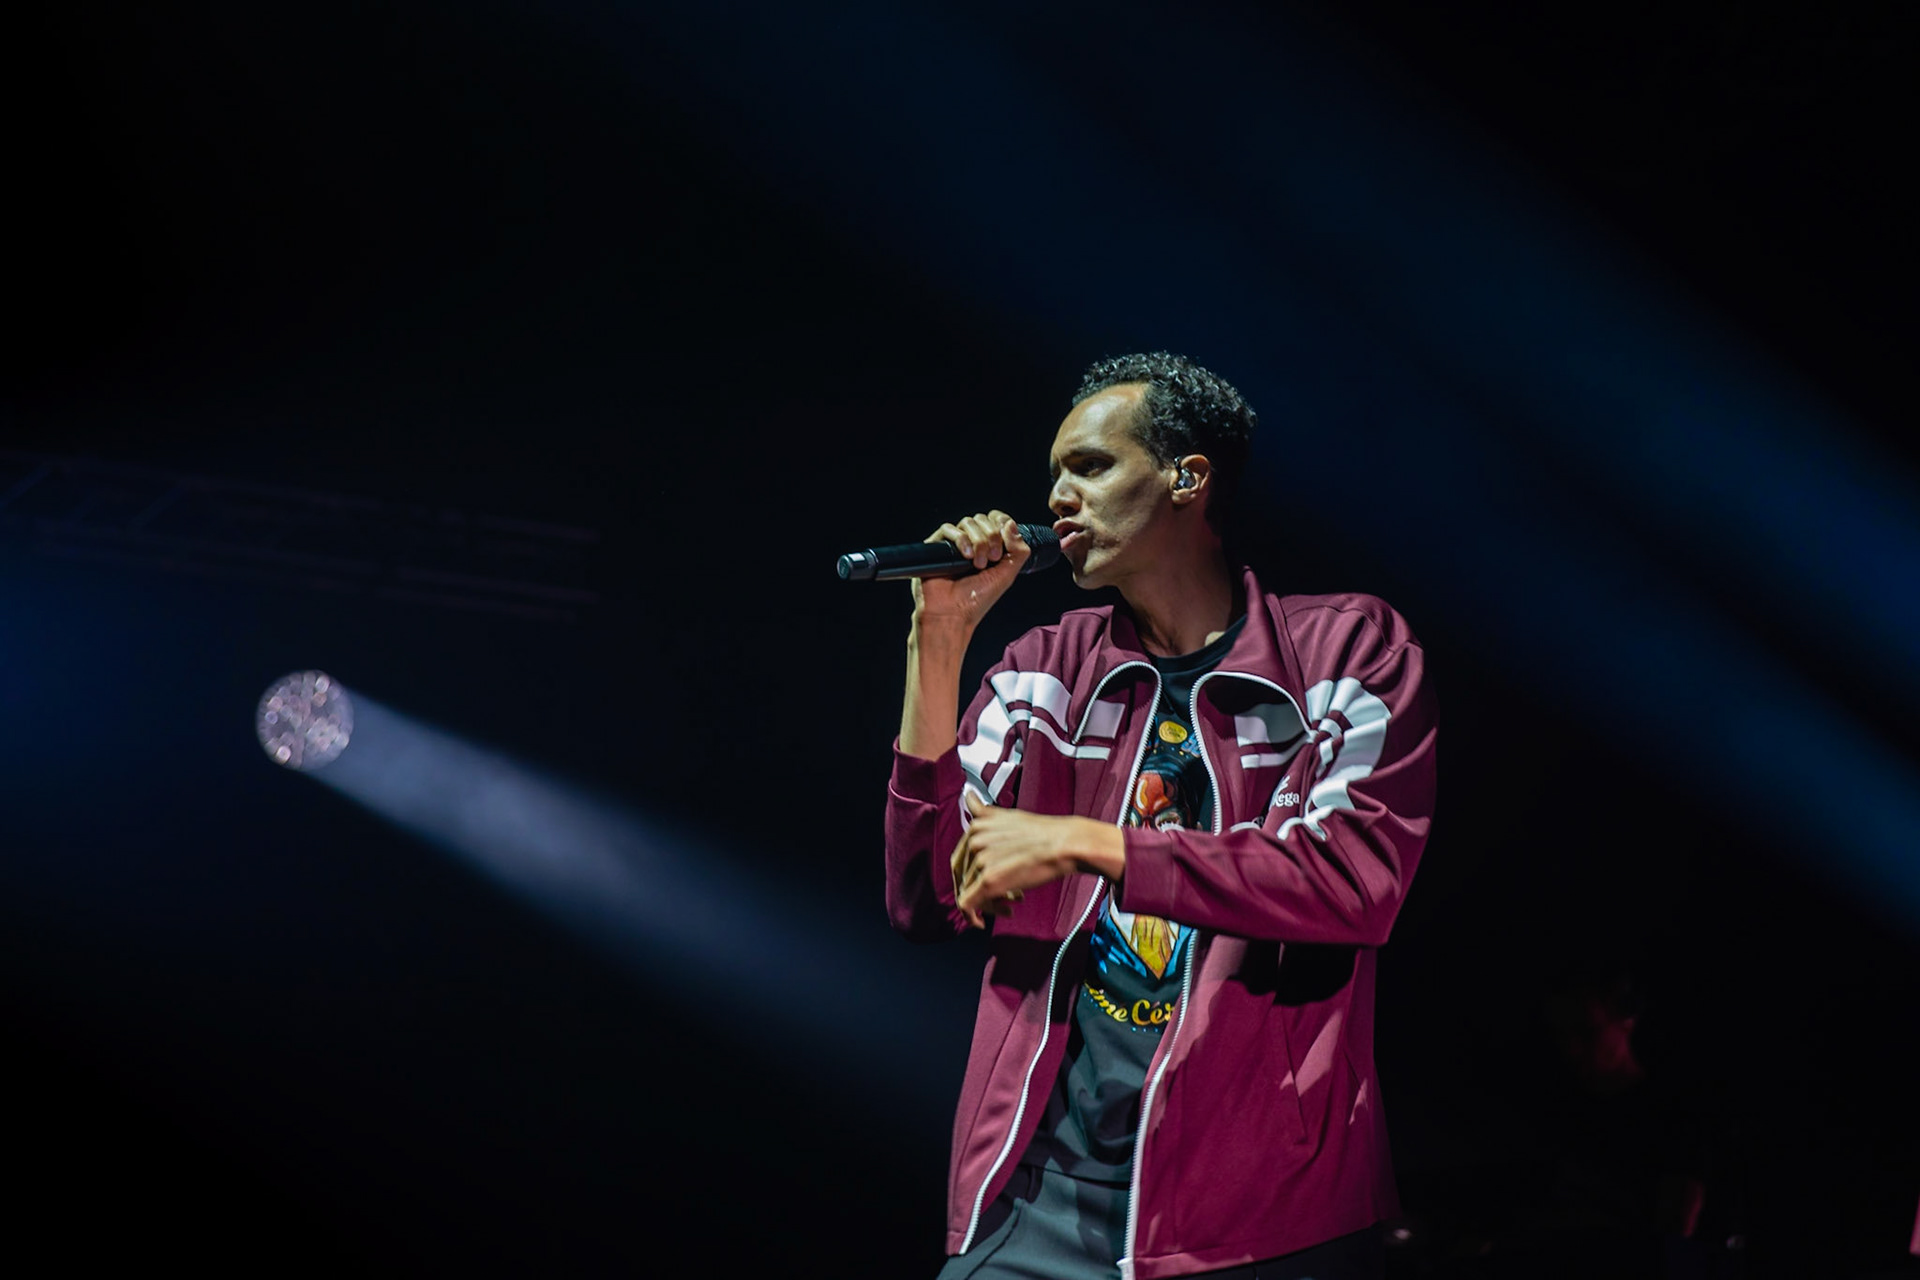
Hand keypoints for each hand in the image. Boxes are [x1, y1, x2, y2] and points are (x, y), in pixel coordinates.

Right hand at [910, 511, 1029, 632]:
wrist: (952, 613)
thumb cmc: (977, 600)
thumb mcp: (1007, 574)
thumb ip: (1019, 550)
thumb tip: (1011, 524)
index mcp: (989, 547)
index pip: (996, 520)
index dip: (1002, 523)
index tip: (1005, 539)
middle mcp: (972, 543)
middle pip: (983, 519)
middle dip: (992, 537)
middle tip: (992, 559)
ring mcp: (954, 544)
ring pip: (968, 522)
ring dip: (978, 541)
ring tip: (977, 564)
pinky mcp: (937, 546)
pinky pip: (948, 528)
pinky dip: (961, 539)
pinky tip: (965, 556)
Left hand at [950, 792, 1123, 928]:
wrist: (1064, 844)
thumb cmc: (1043, 832)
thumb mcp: (1008, 816)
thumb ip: (984, 812)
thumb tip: (967, 795)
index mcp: (975, 828)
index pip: (960, 859)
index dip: (973, 874)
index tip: (990, 880)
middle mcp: (973, 843)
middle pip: (962, 877)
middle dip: (980, 889)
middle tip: (1004, 895)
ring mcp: (980, 862)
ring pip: (968, 893)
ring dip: (989, 902)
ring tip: (1013, 901)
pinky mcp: (988, 882)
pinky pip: (968, 906)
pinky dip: (976, 916)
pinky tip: (1003, 913)